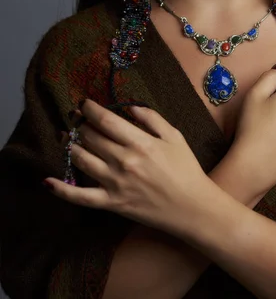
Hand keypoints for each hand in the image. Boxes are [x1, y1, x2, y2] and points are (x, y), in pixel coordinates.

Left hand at [44, 99, 210, 237]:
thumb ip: (152, 118)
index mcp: (140, 142)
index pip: (106, 121)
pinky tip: (47, 180)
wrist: (192, 207)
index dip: (90, 109)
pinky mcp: (111, 203)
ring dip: (70, 145)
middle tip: (74, 117)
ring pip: (82, 160)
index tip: (84, 103)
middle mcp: (124, 161)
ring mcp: (115, 184)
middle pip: (92, 137)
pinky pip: (81, 197)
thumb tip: (129, 106)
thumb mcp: (174, 136)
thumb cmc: (186, 169)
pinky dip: (62, 190)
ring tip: (64, 135)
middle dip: (80, 124)